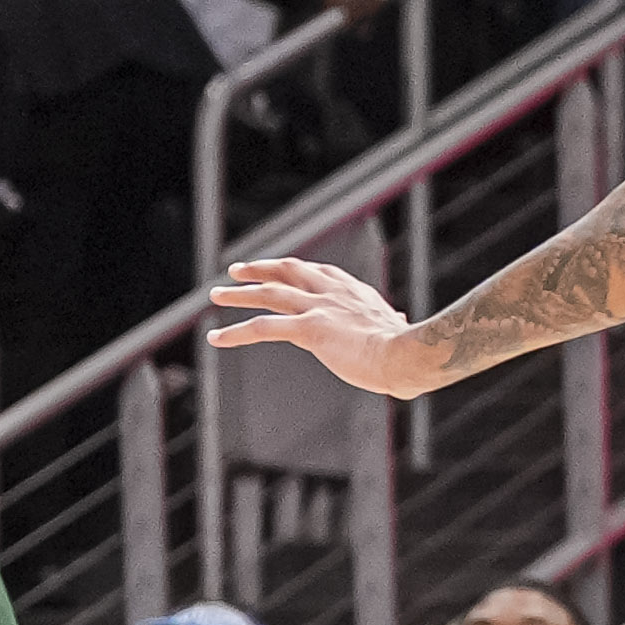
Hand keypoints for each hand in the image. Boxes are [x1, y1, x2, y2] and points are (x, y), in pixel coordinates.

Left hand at [209, 254, 437, 395]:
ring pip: (269, 294)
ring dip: (239, 293)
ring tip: (217, 295)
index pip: (320, 272)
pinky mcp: (309, 329)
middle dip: (260, 268)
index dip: (296, 270)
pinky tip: (216, 338)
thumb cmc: (409, 350)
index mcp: (354, 293)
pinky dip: (236, 332)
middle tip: (237, 270)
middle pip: (288, 272)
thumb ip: (393, 323)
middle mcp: (333, 294)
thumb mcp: (399, 330)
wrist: (407, 356)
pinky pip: (263, 328)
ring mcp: (319, 308)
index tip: (280, 269)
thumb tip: (402, 321)